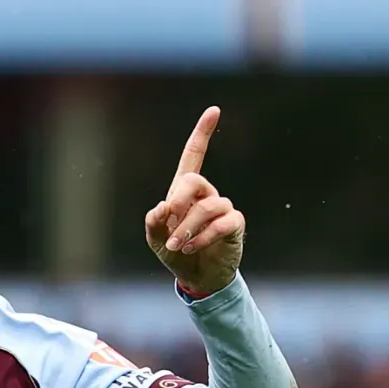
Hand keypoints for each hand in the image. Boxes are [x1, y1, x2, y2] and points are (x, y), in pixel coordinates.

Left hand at [145, 106, 244, 296]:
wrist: (196, 276)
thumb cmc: (174, 253)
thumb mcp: (155, 239)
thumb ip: (153, 222)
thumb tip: (161, 207)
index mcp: (184, 192)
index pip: (195, 156)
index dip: (203, 133)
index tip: (214, 110)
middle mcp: (206, 195)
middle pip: (195, 181)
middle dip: (178, 201)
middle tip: (169, 222)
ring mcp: (222, 208)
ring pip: (207, 207)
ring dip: (187, 228)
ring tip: (177, 245)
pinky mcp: (234, 224)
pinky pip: (221, 224)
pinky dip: (203, 237)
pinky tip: (191, 248)